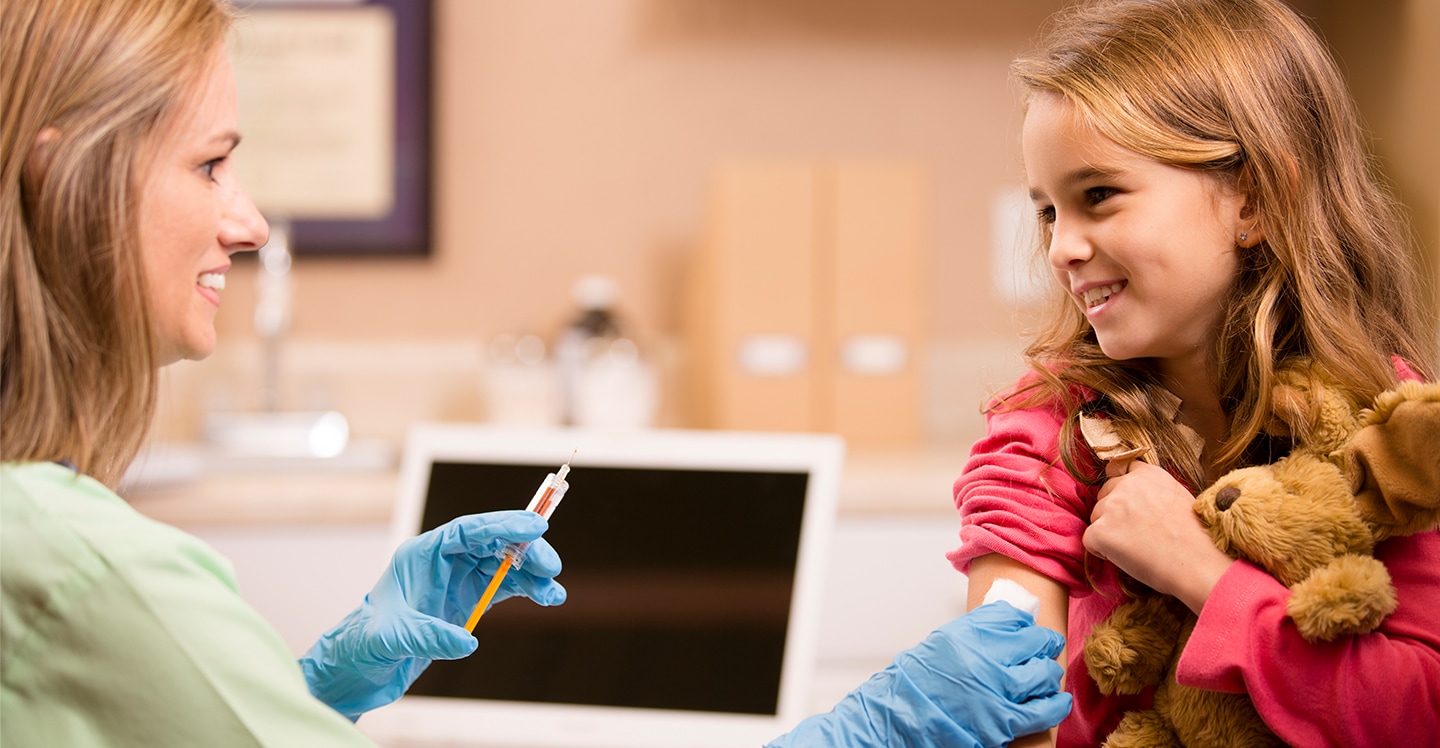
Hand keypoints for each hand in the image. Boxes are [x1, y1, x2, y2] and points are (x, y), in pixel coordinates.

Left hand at [300, 510, 565, 719]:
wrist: (359, 667)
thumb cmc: (365, 644)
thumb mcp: (393, 638)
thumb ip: (429, 636)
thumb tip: (467, 641)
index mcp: (422, 554)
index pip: (468, 530)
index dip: (502, 524)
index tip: (535, 525)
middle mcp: (444, 561)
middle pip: (493, 543)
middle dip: (525, 550)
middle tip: (550, 565)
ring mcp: (459, 580)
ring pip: (505, 565)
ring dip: (532, 574)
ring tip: (554, 592)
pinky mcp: (469, 600)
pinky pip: (506, 587)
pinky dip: (528, 590)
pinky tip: (547, 597)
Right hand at [767, 602, 1071, 747]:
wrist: (901, 717)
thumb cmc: (917, 682)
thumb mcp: (944, 642)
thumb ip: (978, 630)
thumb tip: (1015, 619)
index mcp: (967, 633)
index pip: (1013, 616)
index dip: (1024, 623)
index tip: (1028, 628)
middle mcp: (984, 657)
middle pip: (1035, 641)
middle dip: (1043, 644)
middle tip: (1044, 647)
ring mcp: (997, 690)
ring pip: (1044, 673)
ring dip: (1048, 673)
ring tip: (1045, 674)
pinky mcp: (1004, 721)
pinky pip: (1044, 709)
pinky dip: (1056, 704)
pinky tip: (1058, 700)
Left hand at [1084, 461, 1230, 610]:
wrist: (1197, 562)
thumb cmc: (1194, 537)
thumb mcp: (1178, 498)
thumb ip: (1152, 491)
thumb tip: (1137, 499)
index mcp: (1147, 473)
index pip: (1120, 473)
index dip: (1124, 494)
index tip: (1134, 511)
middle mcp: (1126, 484)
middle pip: (1104, 495)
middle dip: (1113, 513)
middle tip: (1136, 534)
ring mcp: (1111, 507)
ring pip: (1096, 518)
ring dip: (1108, 532)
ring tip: (1137, 548)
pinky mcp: (1100, 531)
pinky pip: (1090, 541)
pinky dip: (1102, 552)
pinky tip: (1127, 558)